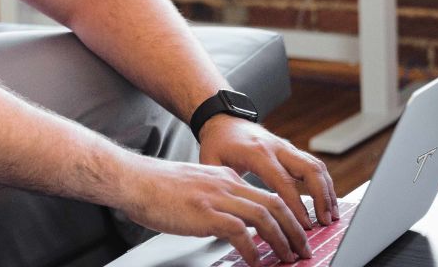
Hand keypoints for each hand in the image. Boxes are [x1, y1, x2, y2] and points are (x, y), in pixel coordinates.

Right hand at [116, 154, 310, 265]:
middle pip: (274, 203)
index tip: (295, 232)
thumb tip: (228, 223)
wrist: (135, 180)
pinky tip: (256, 261)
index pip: (266, 195)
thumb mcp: (194, 187)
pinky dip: (253, 248)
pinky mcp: (205, 212)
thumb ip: (214, 200)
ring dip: (281, 239)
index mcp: (225, 177)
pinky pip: (240, 231)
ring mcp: (217, 197)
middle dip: (294, 228)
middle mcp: (226, 184)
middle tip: (302, 248)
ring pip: (264, 216)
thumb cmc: (156, 187)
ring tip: (288, 257)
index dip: (286, 215)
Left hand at [198, 115, 338, 230]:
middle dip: (321, 197)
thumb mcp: (211, 163)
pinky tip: (327, 200)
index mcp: (257, 153)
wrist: (222, 118)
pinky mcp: (290, 150)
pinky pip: (313, 164)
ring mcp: (285, 147)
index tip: (305, 225)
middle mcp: (276, 148)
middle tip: (324, 221)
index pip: (284, 182)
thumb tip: (230, 215)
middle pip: (309, 170)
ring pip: (316, 166)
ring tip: (331, 214)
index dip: (297, 205)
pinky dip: (324, 182)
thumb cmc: (217, 142)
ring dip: (327, 190)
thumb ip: (223, 187)